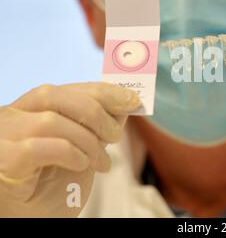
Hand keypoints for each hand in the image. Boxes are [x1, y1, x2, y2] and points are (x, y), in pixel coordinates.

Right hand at [0, 82, 140, 216]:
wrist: (34, 220)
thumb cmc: (53, 185)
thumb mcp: (85, 148)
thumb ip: (99, 123)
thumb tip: (126, 100)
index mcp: (30, 109)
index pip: (65, 88)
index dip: (101, 91)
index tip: (131, 100)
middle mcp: (11, 117)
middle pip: (54, 96)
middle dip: (96, 113)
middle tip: (115, 136)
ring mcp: (3, 138)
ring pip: (49, 121)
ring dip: (86, 142)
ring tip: (101, 162)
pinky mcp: (2, 160)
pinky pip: (36, 148)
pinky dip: (68, 154)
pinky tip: (80, 166)